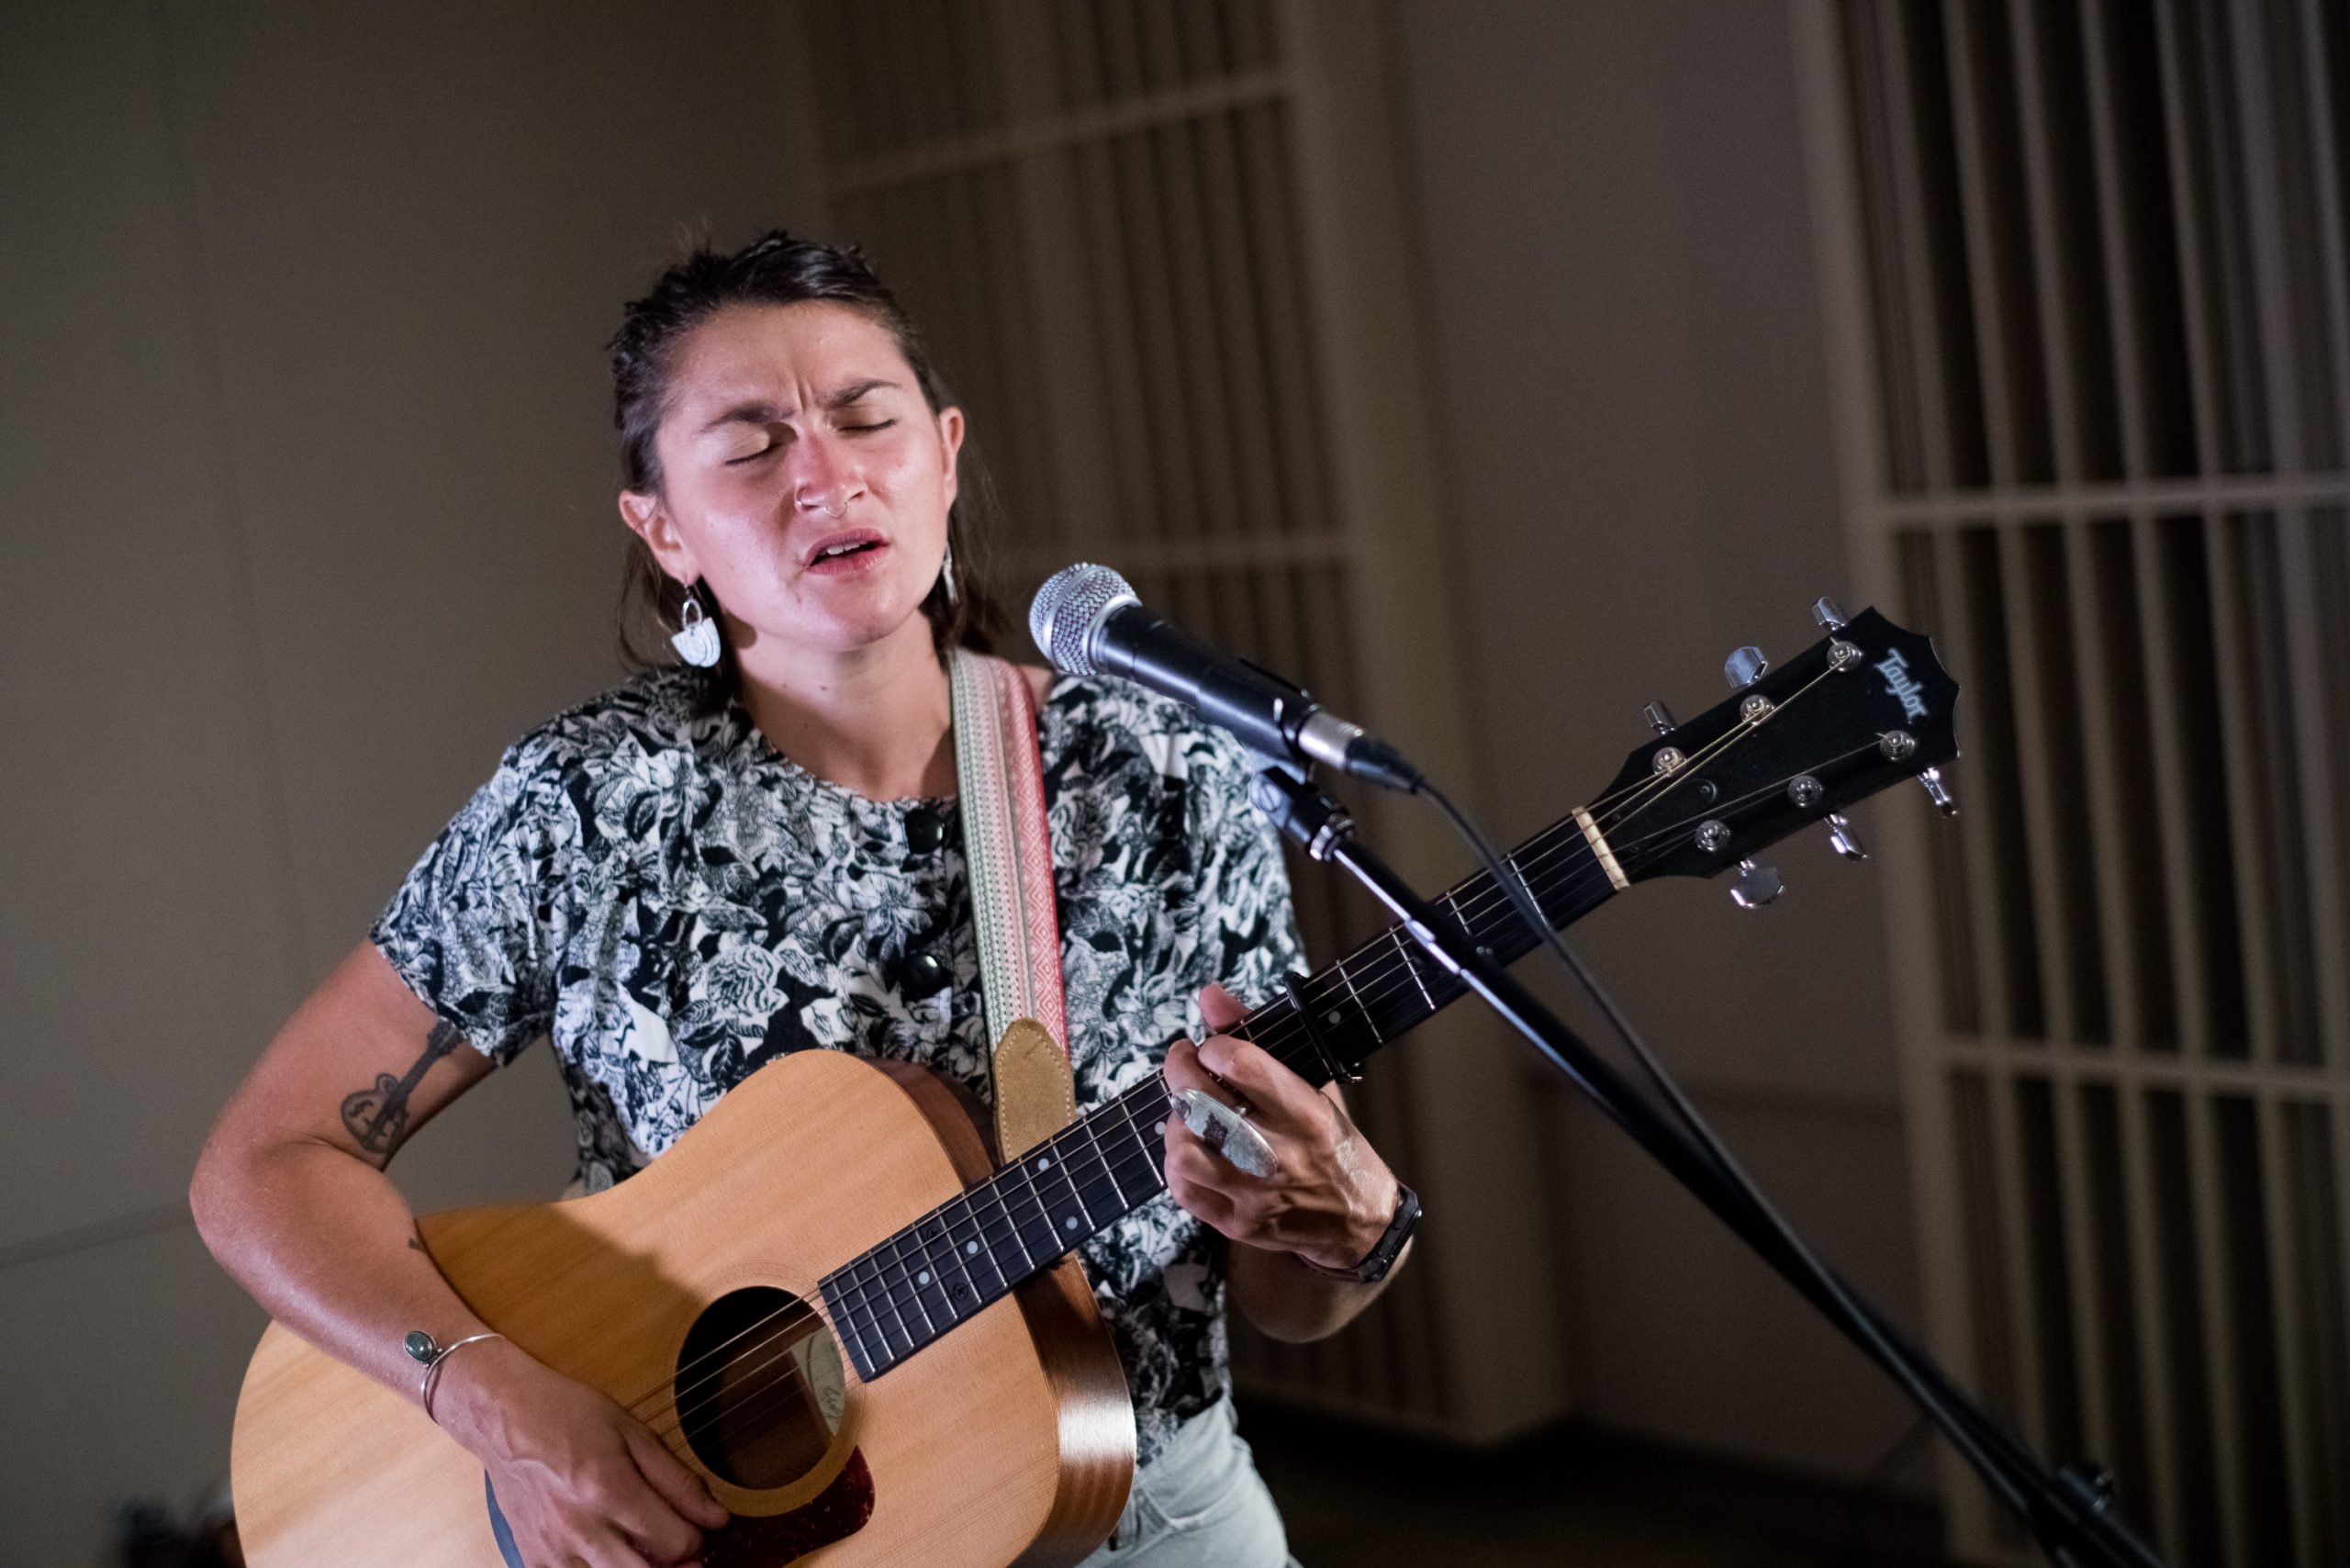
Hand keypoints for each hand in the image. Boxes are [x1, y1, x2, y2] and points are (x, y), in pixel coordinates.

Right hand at [435, 1338, 729, 1566]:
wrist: (503, 1417)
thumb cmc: (567, 1414)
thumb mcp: (632, 1432)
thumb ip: (677, 1479)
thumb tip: (716, 1517)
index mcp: (607, 1488)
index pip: (676, 1544)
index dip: (698, 1539)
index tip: (699, 1527)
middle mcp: (578, 1526)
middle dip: (676, 1565)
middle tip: (679, 1545)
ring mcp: (552, 1550)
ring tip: (647, 1546)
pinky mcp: (534, 1560)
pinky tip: (610, 1548)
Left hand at [1162, 983, 1399, 1273]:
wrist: (1357, 1219)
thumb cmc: (1332, 1143)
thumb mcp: (1313, 1086)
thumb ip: (1256, 1038)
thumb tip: (1209, 994)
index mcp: (1306, 1113)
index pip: (1243, 1065)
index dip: (1212, 1047)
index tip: (1210, 1048)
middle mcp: (1281, 1154)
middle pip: (1203, 1105)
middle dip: (1179, 1072)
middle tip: (1182, 1063)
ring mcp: (1256, 1193)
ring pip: (1185, 1151)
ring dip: (1176, 1124)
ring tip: (1188, 1114)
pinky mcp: (1238, 1223)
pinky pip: (1184, 1190)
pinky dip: (1176, 1165)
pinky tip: (1192, 1150)